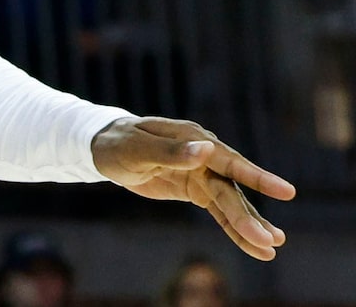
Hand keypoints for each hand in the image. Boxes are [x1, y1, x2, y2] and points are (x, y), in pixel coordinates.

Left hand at [94, 116, 292, 259]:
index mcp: (193, 139)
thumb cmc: (118, 143)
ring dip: (248, 226)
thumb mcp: (137, 148)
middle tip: (273, 240)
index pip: (228, 161)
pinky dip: (234, 229)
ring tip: (271, 249)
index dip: (257, 176)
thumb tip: (206, 149)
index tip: (285, 192)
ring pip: (230, 204)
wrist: (104, 147)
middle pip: (230, 190)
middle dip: (249, 216)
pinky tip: (254, 247)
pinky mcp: (196, 190)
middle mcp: (204, 157)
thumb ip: (170, 151)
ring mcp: (202, 174)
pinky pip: (219, 213)